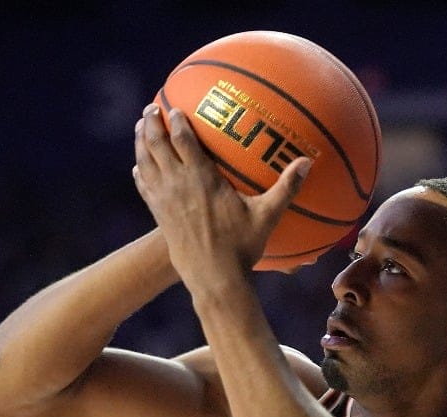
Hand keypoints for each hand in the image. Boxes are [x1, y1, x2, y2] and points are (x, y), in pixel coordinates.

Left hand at [132, 103, 310, 283]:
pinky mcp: (160, 217)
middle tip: (151, 108)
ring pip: (145, 164)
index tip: (175, 107)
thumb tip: (308, 162)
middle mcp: (177, 186)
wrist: (213, 279)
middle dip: (151, 123)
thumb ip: (286, 187)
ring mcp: (164, 202)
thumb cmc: (242, 247)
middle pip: (156, 145)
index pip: (183, 140)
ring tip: (139, 128)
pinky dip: (140, 174)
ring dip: (140, 143)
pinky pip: (144, 189)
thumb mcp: (267, 216)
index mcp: (201, 180)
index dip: (176, 121)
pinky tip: (138, 170)